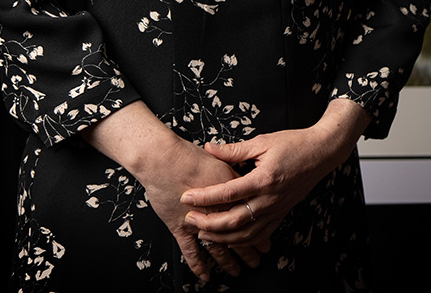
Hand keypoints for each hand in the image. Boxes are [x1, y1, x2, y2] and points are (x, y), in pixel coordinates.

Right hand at [82, 103, 254, 281]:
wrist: (163, 158)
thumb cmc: (190, 156)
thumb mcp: (223, 160)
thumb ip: (236, 172)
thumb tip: (248, 177)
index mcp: (232, 193)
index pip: (250, 216)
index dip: (260, 230)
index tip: (267, 241)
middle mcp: (218, 211)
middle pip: (237, 234)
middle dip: (249, 250)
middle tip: (257, 260)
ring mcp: (199, 221)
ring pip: (218, 246)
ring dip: (228, 260)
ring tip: (237, 271)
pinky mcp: (180, 226)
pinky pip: (190, 250)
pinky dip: (198, 264)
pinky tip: (205, 276)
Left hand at [181, 100, 370, 249]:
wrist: (322, 152)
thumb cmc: (294, 143)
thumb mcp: (263, 141)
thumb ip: (233, 149)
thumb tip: (209, 149)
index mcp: (264, 178)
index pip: (227, 193)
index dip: (204, 196)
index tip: (186, 197)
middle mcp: (270, 198)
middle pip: (234, 220)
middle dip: (208, 223)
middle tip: (189, 219)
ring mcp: (277, 208)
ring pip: (246, 234)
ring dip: (222, 237)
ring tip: (203, 233)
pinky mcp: (282, 212)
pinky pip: (261, 234)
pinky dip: (243, 240)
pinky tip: (229, 238)